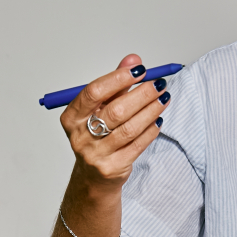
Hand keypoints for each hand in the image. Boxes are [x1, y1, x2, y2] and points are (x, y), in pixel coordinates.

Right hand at [59, 55, 170, 193]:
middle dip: (142, 94)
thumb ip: (116, 84)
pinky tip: (158, 118)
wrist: (93, 176)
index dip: (118, 78)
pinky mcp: (112, 168)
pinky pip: (138, 145)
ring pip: (129, 128)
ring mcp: (96, 154)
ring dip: (151, 110)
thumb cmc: (97, 135)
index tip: (140, 70)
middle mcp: (80, 136)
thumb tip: (132, 60)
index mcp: (72, 117)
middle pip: (115, 110)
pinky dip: (151, 129)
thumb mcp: (101, 108)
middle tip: (159, 83)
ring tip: (164, 98)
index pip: (94, 92)